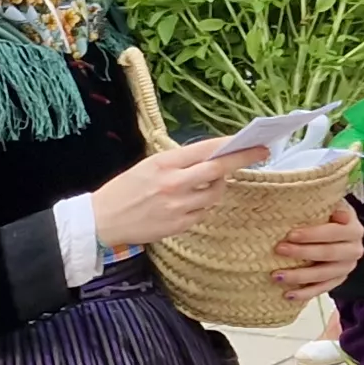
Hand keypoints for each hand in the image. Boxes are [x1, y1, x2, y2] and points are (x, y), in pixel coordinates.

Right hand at [87, 139, 244, 248]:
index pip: (206, 149)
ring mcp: (178, 206)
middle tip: (261, 152)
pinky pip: (203, 212)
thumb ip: (177, 162)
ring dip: (218, 187)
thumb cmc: (123, 190)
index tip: (250, 140)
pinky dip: (202, 206)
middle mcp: (174, 183)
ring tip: (207, 184)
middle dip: (243, 159)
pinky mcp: (179, 225)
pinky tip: (190, 203)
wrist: (102, 220)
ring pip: (215, 193)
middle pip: (219, 169)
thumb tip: (209, 157)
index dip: (231, 144)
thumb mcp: (147, 166)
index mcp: (164, 163)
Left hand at [272, 204, 363, 300]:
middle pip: (328, 254)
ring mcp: (347, 267)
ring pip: (323, 275)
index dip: (312, 234)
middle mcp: (355, 249)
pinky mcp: (339, 280)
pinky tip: (288, 294)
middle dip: (302, 253)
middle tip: (278, 250)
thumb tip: (337, 211)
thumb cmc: (326, 214)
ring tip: (276, 275)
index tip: (290, 234)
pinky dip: (305, 293)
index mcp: (354, 228)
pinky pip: (322, 289)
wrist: (336, 230)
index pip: (334, 232)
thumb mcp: (328, 204)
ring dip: (299, 276)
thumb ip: (327, 203)